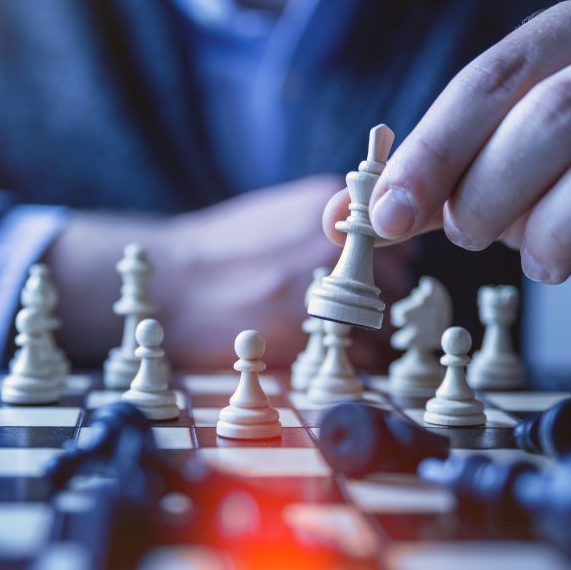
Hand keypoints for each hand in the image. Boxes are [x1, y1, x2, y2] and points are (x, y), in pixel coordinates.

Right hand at [51, 175, 410, 368]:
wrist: (172, 285)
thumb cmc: (219, 252)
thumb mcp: (277, 214)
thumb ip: (327, 225)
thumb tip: (370, 243)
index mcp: (327, 207)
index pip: (398, 239)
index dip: (386, 264)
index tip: (369, 278)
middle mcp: (333, 244)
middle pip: (396, 281)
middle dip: (377, 301)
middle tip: (345, 312)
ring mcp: (323, 288)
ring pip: (383, 322)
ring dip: (367, 334)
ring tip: (331, 335)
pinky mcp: (309, 334)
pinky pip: (362, 356)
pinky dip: (353, 362)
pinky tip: (321, 353)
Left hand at [325, 0, 570, 297]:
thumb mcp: (509, 170)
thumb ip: (434, 188)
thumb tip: (339, 219)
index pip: (490, 80)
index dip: (432, 151)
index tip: (387, 216)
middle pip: (557, 110)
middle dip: (496, 190)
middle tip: (473, 236)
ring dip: (564, 226)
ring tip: (542, 262)